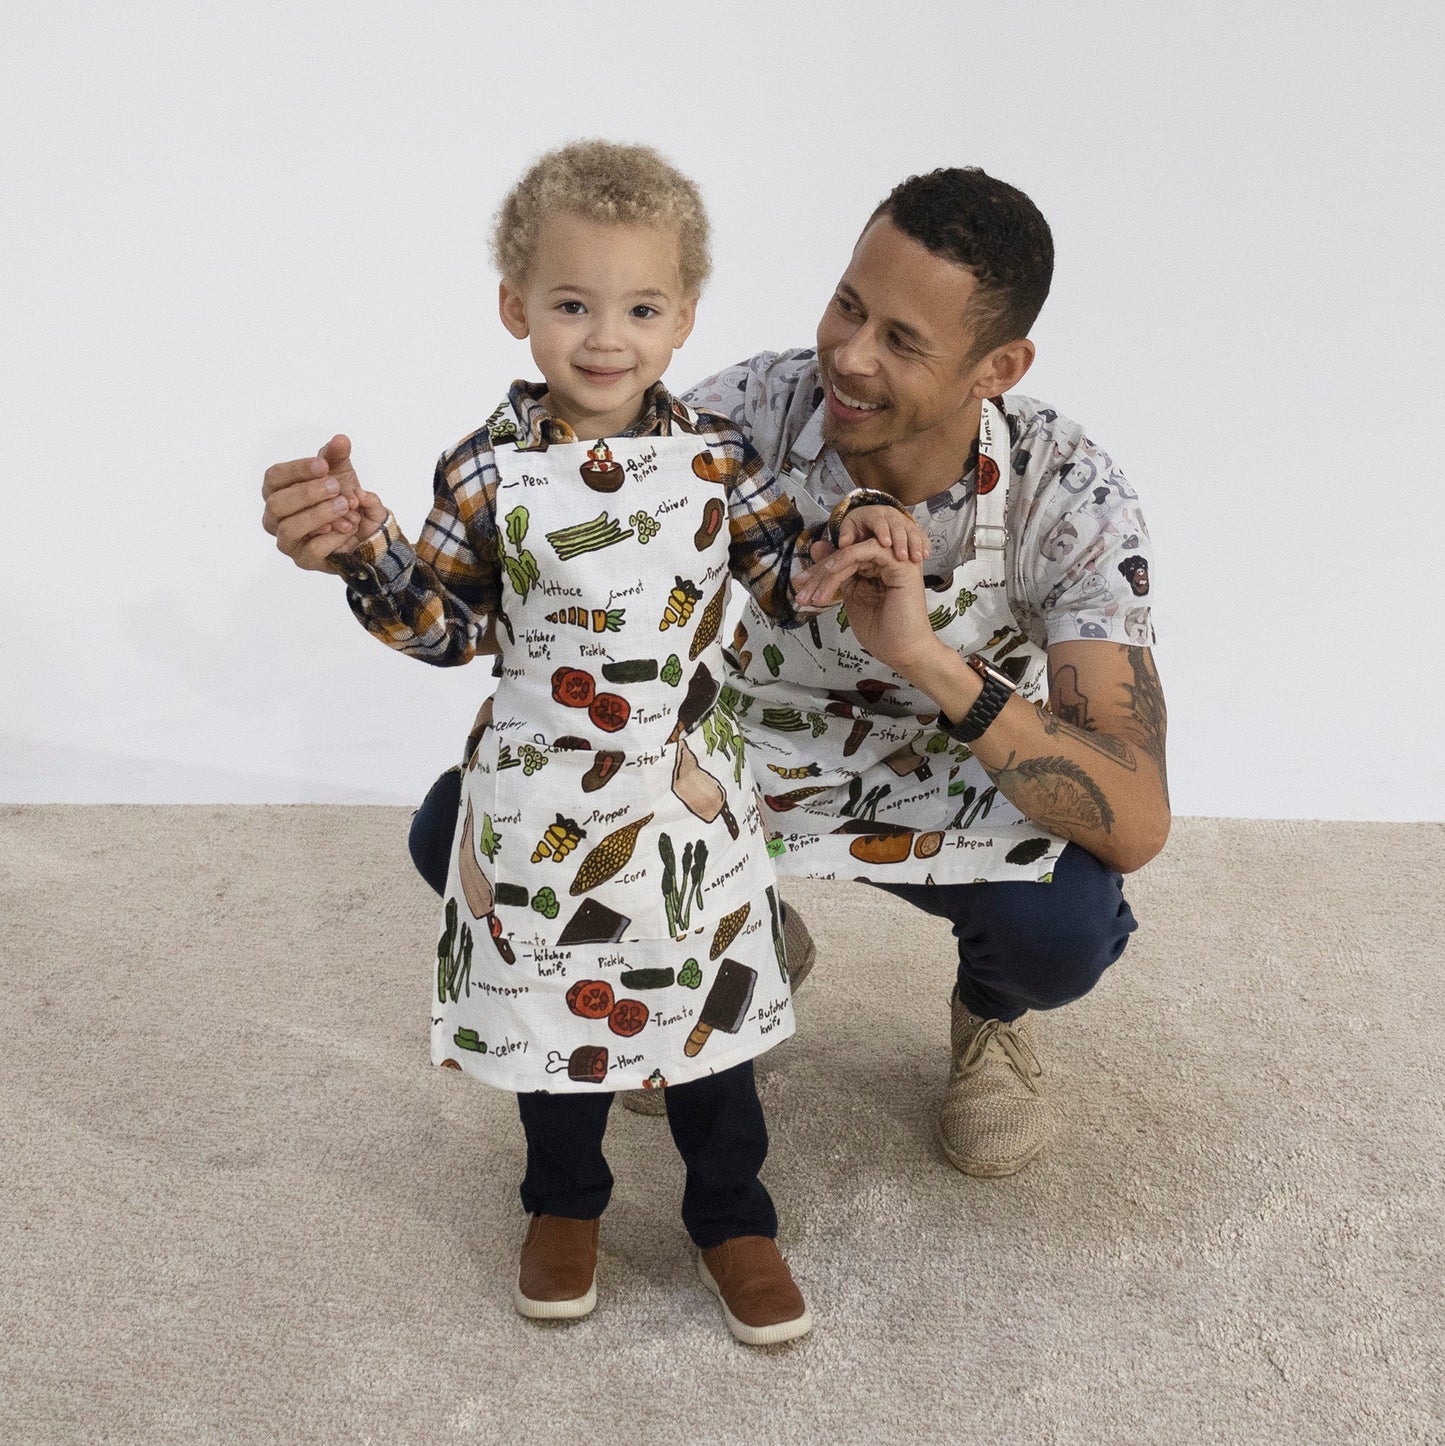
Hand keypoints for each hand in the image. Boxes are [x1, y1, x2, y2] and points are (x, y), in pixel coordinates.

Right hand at [261, 434, 387, 572]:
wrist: (365, 530)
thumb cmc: (342, 498)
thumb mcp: (342, 473)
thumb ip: (337, 456)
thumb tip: (341, 440)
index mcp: (277, 491)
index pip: (273, 477)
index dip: (296, 470)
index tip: (324, 465)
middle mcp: (275, 518)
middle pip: (276, 504)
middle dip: (307, 493)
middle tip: (335, 486)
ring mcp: (287, 541)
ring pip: (289, 529)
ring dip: (319, 515)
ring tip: (345, 505)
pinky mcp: (304, 560)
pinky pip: (312, 550)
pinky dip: (333, 537)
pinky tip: (348, 526)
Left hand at [793, 536, 942, 677]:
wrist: (902, 652)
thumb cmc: (881, 633)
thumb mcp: (850, 598)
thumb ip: (836, 574)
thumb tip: (816, 547)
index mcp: (876, 569)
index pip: (842, 561)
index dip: (818, 572)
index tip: (799, 586)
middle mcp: (886, 561)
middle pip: (845, 555)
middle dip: (818, 573)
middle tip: (801, 592)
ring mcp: (895, 559)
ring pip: (852, 552)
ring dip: (828, 571)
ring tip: (814, 595)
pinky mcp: (900, 562)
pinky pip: (867, 550)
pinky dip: (845, 558)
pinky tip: (830, 573)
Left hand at [834, 504, 929, 563]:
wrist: (872, 523)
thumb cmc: (859, 532)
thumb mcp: (849, 532)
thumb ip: (844, 539)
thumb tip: (837, 544)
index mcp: (873, 514)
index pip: (878, 520)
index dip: (883, 531)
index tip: (885, 544)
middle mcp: (890, 516)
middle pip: (897, 526)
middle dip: (901, 541)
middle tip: (901, 557)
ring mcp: (903, 523)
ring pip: (912, 530)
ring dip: (915, 544)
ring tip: (916, 559)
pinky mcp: (913, 530)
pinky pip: (921, 535)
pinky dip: (924, 545)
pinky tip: (925, 555)